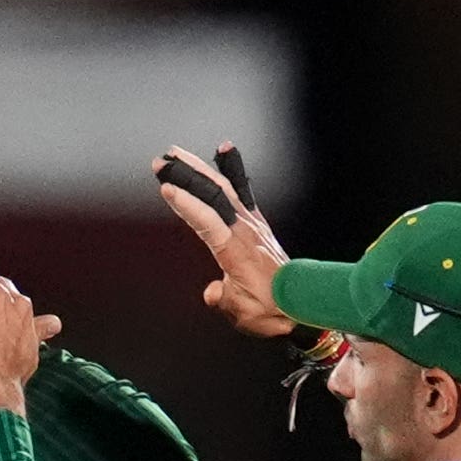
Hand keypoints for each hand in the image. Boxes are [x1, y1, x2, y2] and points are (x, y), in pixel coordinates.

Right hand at [154, 141, 295, 338]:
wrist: (300, 302)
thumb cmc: (270, 309)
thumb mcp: (244, 313)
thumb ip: (224, 300)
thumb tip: (210, 293)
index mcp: (236, 250)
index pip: (207, 220)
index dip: (186, 204)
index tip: (166, 188)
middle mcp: (245, 229)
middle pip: (212, 194)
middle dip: (185, 176)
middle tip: (160, 162)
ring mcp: (252, 222)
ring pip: (223, 186)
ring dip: (198, 167)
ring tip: (176, 153)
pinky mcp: (256, 221)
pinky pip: (241, 187)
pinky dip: (231, 167)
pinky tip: (224, 147)